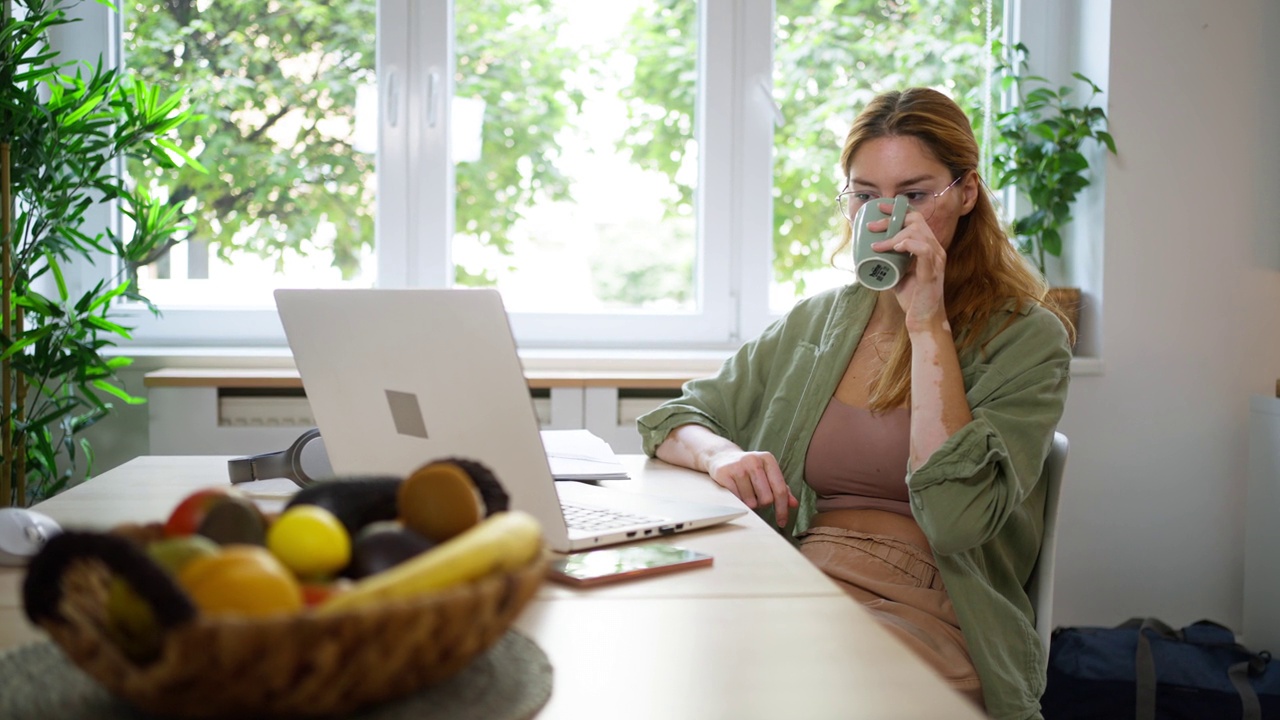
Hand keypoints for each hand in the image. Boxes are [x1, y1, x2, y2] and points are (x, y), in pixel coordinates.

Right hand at [704, 450, 797, 526]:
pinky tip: (736, 494)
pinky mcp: (724, 474)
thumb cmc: (749, 468)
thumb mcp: (767, 474)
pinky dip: (738, 502)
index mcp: (768, 459)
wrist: (722, 456)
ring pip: (751, 502)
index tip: (782, 522)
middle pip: (766, 498)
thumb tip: (794, 504)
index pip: (780, 489)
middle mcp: (754, 460)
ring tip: (745, 494)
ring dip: (749, 504)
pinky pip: (736, 500)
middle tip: (756, 498)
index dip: (782, 509)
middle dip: (763, 504)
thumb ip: (782, 488)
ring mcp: (738, 466)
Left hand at [868, 201, 947, 331]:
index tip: (879, 208)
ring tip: (877, 246)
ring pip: (917, 233)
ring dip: (893, 236)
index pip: (916, 218)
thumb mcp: (897, 274)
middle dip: (891, 219)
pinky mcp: (932, 273)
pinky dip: (908, 245)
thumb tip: (866, 254)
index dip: (898, 209)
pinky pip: (924, 250)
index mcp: (928, 247)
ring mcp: (936, 260)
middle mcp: (935, 249)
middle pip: (915, 220)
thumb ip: (889, 262)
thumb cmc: (912, 298)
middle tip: (871, 227)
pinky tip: (895, 248)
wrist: (923, 320)